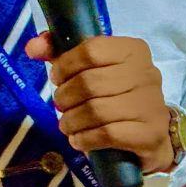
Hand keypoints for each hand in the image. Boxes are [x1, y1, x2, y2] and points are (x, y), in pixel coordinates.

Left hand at [25, 33, 173, 173]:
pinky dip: (85, 139)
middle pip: (89, 82)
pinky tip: (78, 140)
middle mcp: (146, 73)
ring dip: (72, 121)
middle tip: (61, 106)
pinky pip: (107, 134)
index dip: (65, 65)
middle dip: (65, 97)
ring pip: (96, 110)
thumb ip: (63, 54)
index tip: (57, 79)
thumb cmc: (118, 96)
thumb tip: (32, 46)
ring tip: (67, 125)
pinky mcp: (149, 133)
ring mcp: (150, 104)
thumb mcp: (94, 69)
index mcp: (132, 50)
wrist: (153, 134)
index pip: (91, 49)